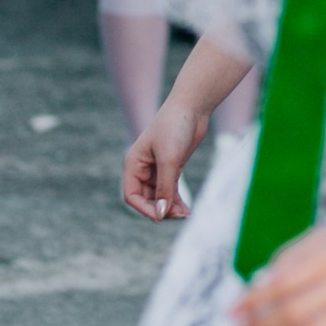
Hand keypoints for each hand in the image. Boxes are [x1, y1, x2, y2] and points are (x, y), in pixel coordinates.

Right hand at [122, 101, 208, 221]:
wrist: (193, 106)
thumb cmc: (175, 127)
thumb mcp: (170, 158)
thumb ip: (165, 186)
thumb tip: (162, 213)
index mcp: (133, 165)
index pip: (132, 195)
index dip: (144, 209)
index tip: (160, 218)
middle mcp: (142, 169)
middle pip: (147, 198)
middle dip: (161, 209)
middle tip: (179, 216)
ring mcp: (158, 168)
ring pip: (160, 196)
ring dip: (171, 207)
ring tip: (186, 215)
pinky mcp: (173, 166)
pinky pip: (171, 189)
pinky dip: (177, 199)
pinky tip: (187, 209)